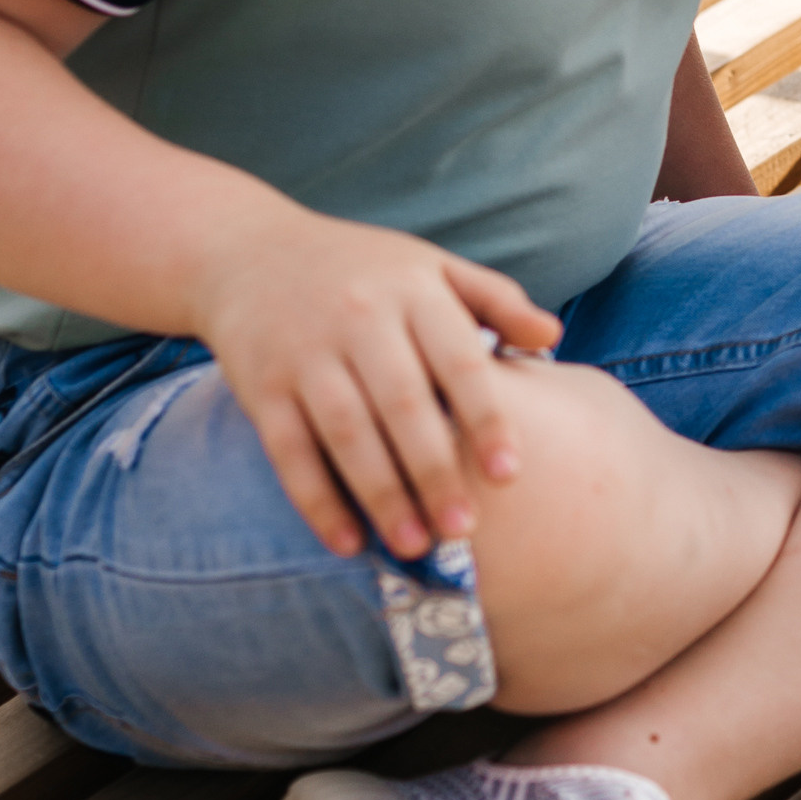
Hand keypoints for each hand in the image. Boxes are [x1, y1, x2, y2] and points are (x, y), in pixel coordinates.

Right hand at [187, 201, 562, 561]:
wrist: (247, 253)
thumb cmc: (362, 269)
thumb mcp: (430, 266)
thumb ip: (494, 298)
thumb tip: (553, 335)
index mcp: (412, 290)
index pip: (458, 360)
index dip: (485, 417)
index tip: (510, 472)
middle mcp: (359, 319)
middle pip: (403, 405)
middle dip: (435, 470)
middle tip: (465, 530)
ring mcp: (306, 354)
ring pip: (347, 434)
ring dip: (381, 495)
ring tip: (416, 546)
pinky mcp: (262, 389)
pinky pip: (290, 452)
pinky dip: (317, 500)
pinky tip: (347, 543)